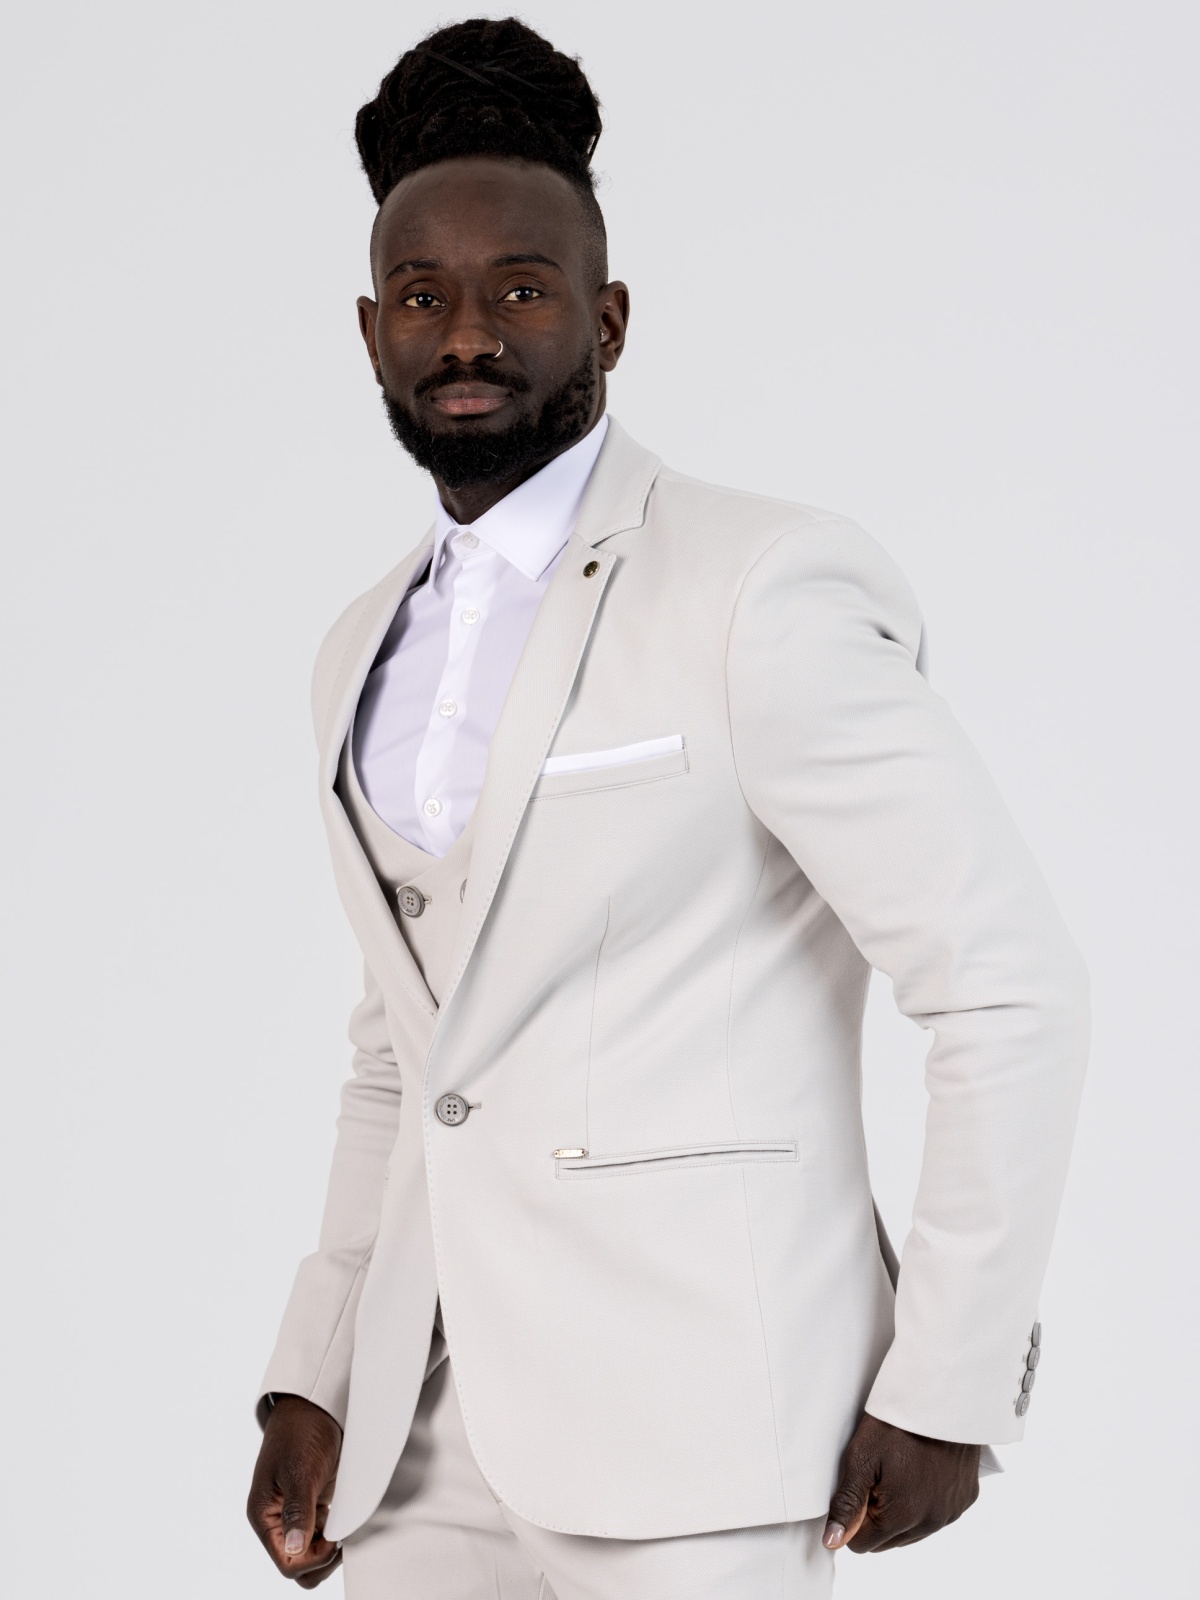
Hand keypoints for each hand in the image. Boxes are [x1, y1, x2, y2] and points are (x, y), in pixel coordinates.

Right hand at [247, 1394, 343, 1587]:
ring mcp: (293, 1513)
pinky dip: (334, 1535)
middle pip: (297, 1565)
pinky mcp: (311, 1504)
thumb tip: (294, 1550)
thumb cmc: (301, 1433)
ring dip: (329, 1550)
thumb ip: (297, 1512)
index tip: (335, 1540)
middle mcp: (275, 1520)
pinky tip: (347, 1522)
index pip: (287, 1562)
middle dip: (321, 1560)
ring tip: (347, 1529)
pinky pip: (320, 1535)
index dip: (312, 1559)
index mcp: (264, 1515)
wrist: (313, 1406)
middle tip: (344, 1538)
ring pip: (310, 1554)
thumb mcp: (299, 1472)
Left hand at [823, 1412, 979, 1552]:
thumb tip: (833, 1541)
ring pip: (912, 1531)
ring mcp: (951, 1512)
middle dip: (877, 1515)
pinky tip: (921, 1471)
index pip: (863, 1544)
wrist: (940, 1396)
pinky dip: (926, 1501)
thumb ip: (847, 1504)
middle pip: (888, 1540)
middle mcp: (930, 1523)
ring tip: (900, 1470)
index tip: (859, 1487)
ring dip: (901, 1511)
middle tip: (878, 1475)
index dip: (854, 1517)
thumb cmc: (897, 1423)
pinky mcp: (965, 1499)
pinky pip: (937, 1514)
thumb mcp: (861, 1458)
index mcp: (901, 1517)